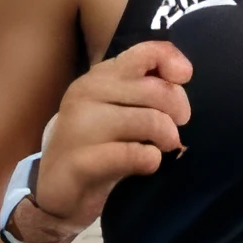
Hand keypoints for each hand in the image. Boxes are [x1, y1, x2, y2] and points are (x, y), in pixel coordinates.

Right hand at [32, 41, 191, 231]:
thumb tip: (182, 73)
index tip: (184, 80)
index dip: (173, 62)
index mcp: (100, 77)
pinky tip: (144, 165)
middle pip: (156, 90)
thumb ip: (148, 89)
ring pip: (150, 121)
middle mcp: (86, 93)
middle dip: (178, 112)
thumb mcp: (124, 111)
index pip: (146, 52)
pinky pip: (135, 154)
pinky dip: (150, 161)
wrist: (58, 190)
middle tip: (172, 132)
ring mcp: (80, 125)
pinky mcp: (81, 160)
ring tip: (160, 148)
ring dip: (166, 139)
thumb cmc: (101, 147)